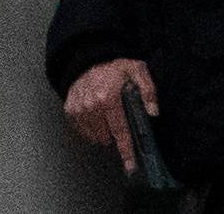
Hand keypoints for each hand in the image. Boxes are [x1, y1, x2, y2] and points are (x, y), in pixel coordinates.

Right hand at [64, 58, 158, 172]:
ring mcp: (78, 108)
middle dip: (115, 135)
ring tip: (108, 115)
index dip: (126, 150)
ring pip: (94, 136)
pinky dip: (91, 128)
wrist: (89, 59)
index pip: (120, 131)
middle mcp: (91, 105)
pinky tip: (96, 116)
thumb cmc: (115, 67)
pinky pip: (82, 130)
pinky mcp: (70, 109)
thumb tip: (153, 112)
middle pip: (106, 136)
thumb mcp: (137, 70)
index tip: (130, 166)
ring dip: (103, 132)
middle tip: (119, 119)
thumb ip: (148, 90)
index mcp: (108, 97)